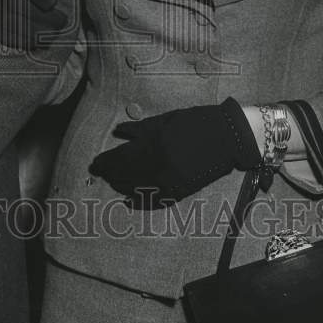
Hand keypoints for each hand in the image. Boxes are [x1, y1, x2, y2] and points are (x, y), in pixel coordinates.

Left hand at [89, 98, 261, 206]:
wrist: (227, 136)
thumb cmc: (194, 122)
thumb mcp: (163, 120)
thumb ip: (139, 129)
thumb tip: (118, 132)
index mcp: (151, 145)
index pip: (119, 158)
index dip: (105, 162)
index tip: (95, 164)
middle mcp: (158, 165)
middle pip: (125, 175)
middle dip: (111, 174)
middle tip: (100, 173)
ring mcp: (170, 180)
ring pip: (137, 189)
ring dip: (122, 187)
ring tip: (112, 183)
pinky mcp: (181, 190)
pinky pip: (155, 200)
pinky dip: (140, 201)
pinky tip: (129, 200)